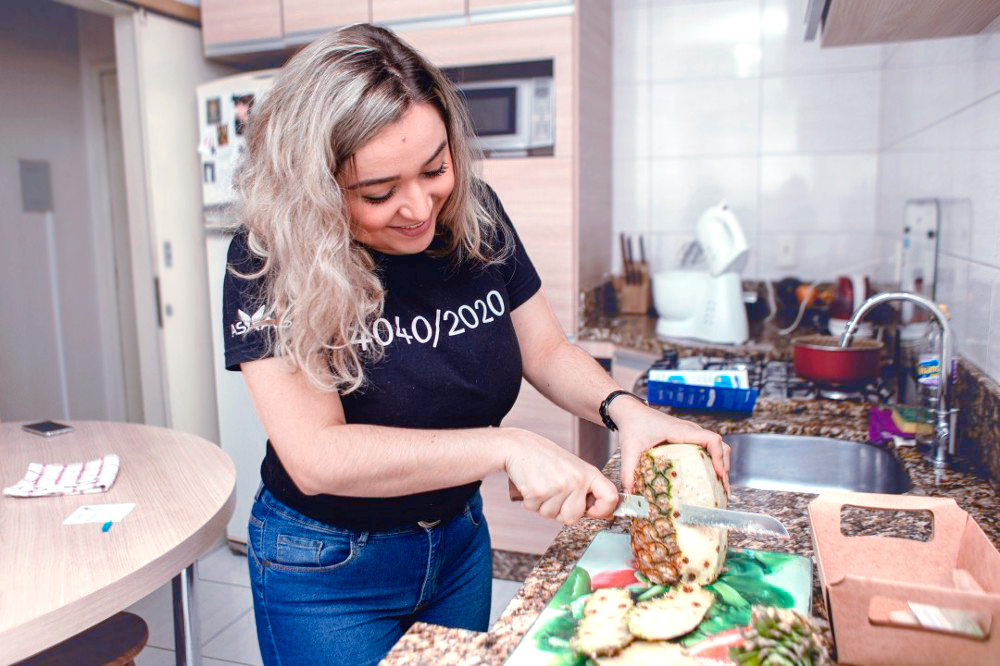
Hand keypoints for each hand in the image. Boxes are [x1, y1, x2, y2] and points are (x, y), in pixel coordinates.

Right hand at [503, 428, 618, 524]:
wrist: (519, 446)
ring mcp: (558, 486)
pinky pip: (535, 510)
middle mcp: (577, 480)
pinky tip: (530, 485)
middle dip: (560, 512)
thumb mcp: (574, 469)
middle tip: (553, 492)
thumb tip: (607, 515)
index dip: (603, 511)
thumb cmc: (546, 459)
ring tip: (541, 485)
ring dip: (543, 506)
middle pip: (573, 517)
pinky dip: (529, 503)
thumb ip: (587, 490)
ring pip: (551, 516)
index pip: (611, 498)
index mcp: (589, 473)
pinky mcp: (539, 491)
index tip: (591, 512)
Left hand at [610, 397, 730, 494]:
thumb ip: (628, 472)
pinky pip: (708, 448)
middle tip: (723, 490)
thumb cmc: (632, 426)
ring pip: (717, 447)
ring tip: (720, 487)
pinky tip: (708, 478)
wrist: (630, 412)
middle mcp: (690, 430)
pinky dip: (713, 461)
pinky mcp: (688, 438)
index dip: (719, 457)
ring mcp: (691, 434)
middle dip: (725, 467)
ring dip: (721, 465)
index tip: (719, 475)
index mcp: (680, 431)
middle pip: (720, 446)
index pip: (711, 439)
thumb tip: (630, 495)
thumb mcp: (629, 450)